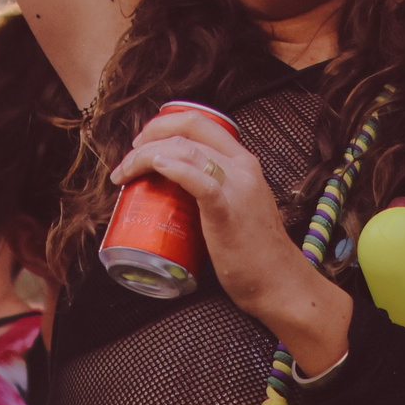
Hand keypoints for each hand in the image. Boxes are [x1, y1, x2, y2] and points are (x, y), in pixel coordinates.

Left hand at [113, 110, 348, 370]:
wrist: (279, 282)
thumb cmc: (254, 253)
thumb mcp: (236, 206)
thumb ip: (215, 192)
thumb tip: (174, 192)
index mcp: (243, 161)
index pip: (200, 122)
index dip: (163, 125)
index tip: (141, 144)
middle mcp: (242, 165)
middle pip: (189, 127)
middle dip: (150, 134)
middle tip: (128, 157)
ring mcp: (237, 186)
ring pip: (185, 149)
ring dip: (145, 156)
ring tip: (125, 173)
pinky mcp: (228, 210)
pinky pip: (200, 180)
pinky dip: (174, 168)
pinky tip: (156, 166)